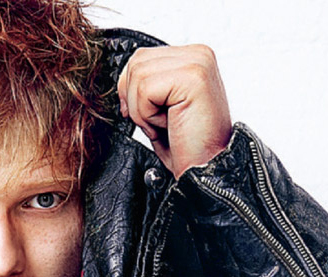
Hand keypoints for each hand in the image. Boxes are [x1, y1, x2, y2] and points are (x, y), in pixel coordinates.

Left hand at [117, 45, 231, 178]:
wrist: (205, 171)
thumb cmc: (186, 147)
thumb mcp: (159, 109)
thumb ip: (145, 85)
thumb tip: (121, 82)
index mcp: (191, 58)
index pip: (141, 58)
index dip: (132, 92)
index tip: (147, 117)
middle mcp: (198, 55)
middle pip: (136, 63)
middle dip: (136, 101)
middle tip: (160, 123)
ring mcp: (197, 62)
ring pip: (137, 75)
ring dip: (142, 111)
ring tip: (167, 124)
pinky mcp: (193, 77)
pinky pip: (145, 90)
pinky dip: (148, 116)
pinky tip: (169, 125)